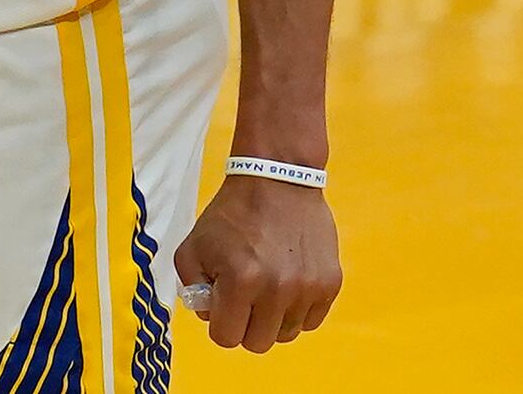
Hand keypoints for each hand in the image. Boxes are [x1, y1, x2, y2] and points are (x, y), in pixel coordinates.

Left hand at [174, 175, 341, 352]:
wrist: (278, 179)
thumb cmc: (232, 213)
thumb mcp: (193, 245)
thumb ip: (192, 287)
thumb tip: (211, 316)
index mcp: (241, 281)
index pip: (226, 338)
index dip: (219, 322)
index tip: (222, 301)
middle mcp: (278, 290)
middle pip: (258, 343)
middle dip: (245, 324)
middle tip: (244, 296)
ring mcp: (308, 289)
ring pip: (286, 334)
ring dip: (273, 318)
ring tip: (267, 285)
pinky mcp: (330, 283)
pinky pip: (311, 320)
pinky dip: (297, 309)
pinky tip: (288, 281)